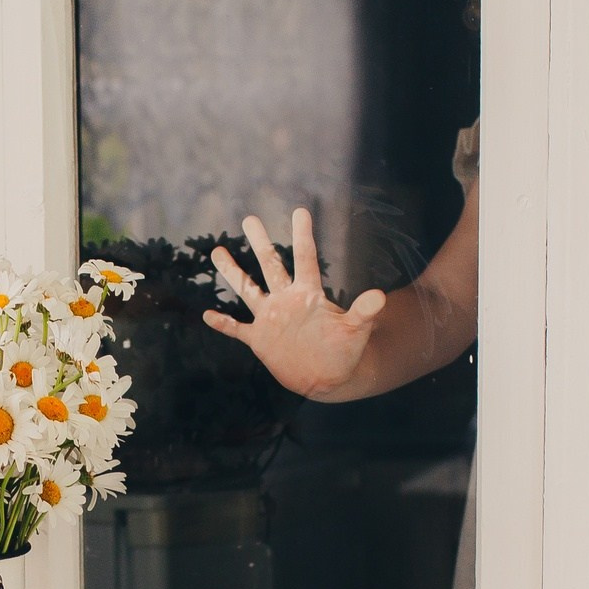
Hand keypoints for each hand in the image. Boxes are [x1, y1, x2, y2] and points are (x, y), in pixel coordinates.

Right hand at [204, 208, 387, 402]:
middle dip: (260, 242)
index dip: (303, 235)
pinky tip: (208, 315)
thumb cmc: (345, 351)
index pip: (305, 259)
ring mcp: (271, 319)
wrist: (329, 377)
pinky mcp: (260, 340)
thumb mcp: (355, 331)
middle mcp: (286, 300)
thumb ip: (363, 313)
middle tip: (249, 218)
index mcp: (308, 294)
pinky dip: (224, 324)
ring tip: (216, 251)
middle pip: (271, 265)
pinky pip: (238, 329)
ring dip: (233, 273)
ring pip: (248, 290)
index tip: (300, 211)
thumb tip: (380, 297)